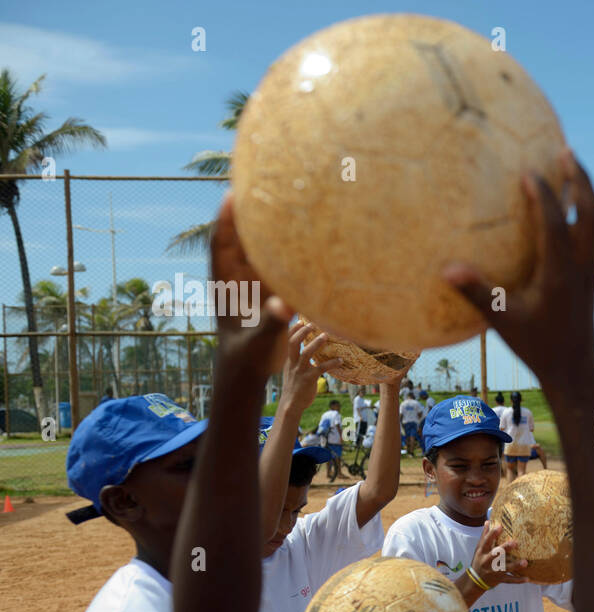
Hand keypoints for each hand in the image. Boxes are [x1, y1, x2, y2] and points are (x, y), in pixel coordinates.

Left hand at [209, 194, 292, 377]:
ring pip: (257, 250)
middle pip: (240, 239)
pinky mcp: (267, 292)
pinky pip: (274, 265)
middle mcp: (237, 279)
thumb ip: (271, 320)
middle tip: (261, 184)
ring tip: (282, 200)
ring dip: (266, 228)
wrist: (245, 373)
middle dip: (247, 213)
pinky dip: (283, 250)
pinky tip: (299, 235)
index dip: (226, 219)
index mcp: (226, 285)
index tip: (233, 194)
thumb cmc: (247, 357)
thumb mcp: (258, 340)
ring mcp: (252, 284)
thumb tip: (285, 304)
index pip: (221, 244)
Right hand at [282, 322, 340, 411]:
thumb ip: (298, 362)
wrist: (291, 405)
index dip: (293, 329)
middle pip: (293, 343)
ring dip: (316, 343)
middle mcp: (293, 364)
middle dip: (302, 332)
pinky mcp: (308, 379)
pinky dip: (332, 363)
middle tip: (313, 324)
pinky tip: (341, 360)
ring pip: (306, 353)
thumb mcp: (293, 372)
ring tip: (325, 335)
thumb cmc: (295, 388)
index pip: (287, 341)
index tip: (301, 320)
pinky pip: (321, 368)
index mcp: (289, 360)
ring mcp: (300, 371)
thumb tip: (309, 353)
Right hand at [444, 152, 593, 389]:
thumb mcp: (502, 322)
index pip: (554, 225)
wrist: (573, 370)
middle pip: (591, 214)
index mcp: (559, 275)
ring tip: (574, 166)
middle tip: (566, 150)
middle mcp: (580, 267)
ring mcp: (589, 270)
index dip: (544, 196)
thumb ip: (477, 293)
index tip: (529, 170)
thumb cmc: (536, 346)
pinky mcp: (591, 275)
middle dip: (580, 180)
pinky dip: (588, 211)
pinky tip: (574, 202)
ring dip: (588, 191)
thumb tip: (447, 268)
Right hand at [473, 524, 529, 585]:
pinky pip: (509, 580)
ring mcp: (493, 571)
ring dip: (515, 565)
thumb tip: (488, 521)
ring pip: (505, 568)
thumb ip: (484, 536)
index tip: (500, 526)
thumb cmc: (479, 561)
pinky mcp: (499, 579)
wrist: (475, 581)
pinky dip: (518, 580)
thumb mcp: (478, 549)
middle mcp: (487, 562)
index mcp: (482, 552)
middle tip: (515, 542)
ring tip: (525, 562)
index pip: (486, 542)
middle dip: (505, 549)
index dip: (492, 534)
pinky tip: (527, 578)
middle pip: (496, 555)